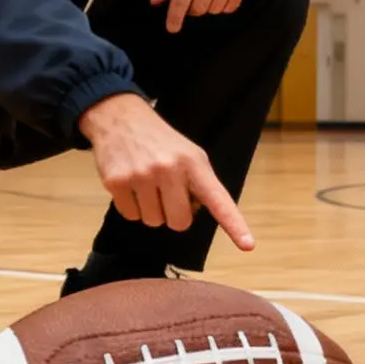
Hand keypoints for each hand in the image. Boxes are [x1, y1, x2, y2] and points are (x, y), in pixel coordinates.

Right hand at [78, 94, 254, 250]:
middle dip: (174, 215)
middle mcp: (169, 169)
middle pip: (179, 223)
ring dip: (152, 210)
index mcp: (195, 163)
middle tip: (167, 194)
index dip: (234, 224)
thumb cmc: (162, 143)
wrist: (121, 118)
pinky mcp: (116, 182)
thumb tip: (193, 215)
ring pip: (153, 222)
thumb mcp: (189, 154)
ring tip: (147, 184)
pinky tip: (131, 184)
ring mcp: (142, 175)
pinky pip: (131, 216)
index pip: (218, 199)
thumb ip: (198, 184)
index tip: (248, 245)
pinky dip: (132, 207)